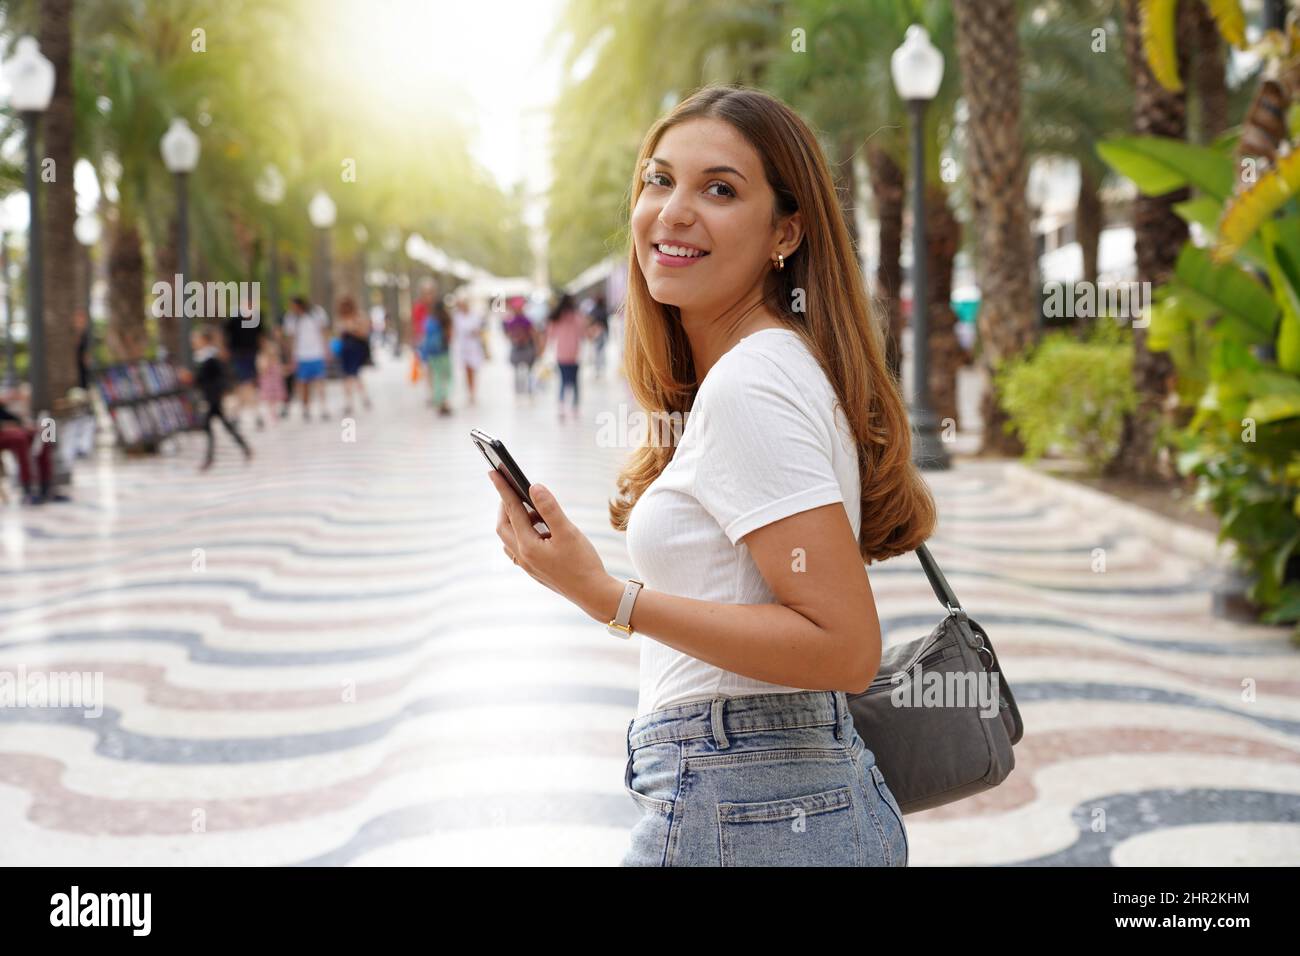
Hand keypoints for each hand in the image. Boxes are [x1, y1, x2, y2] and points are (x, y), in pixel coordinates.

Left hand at [489, 470, 618, 622]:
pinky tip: (539, 531)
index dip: (503, 489)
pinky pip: (518, 549)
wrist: (593, 594)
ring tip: (532, 510)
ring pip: (510, 539)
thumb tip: (534, 487)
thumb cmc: (583, 563)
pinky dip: (522, 535)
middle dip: (505, 506)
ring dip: (514, 522)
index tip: (494, 472)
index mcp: (528, 546)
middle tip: (512, 489)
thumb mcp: (568, 532)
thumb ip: (550, 508)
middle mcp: (523, 557)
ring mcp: (528, 566)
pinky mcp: (535, 570)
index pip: (511, 510)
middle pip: (503, 526)